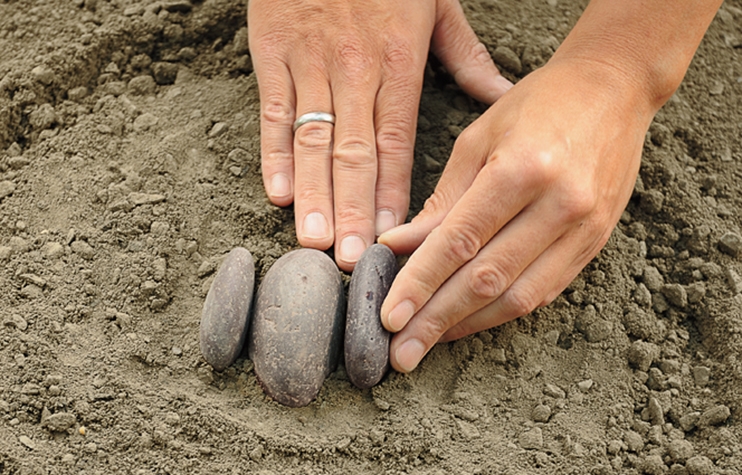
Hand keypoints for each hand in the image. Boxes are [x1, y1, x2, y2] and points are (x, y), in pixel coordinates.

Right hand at [248, 0, 512, 269]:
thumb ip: (464, 56)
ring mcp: (310, 63)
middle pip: (353, 153)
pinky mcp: (273, 52)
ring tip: (315, 241)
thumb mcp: (437, 3)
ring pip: (312, 140)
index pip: (396, 142)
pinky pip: (273, 110)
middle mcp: (354, 70)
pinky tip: (278, 193)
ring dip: (313, 195)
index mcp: (398, 62)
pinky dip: (273, 153)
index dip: (395, 193)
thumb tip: (501, 94)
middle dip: (354, 210)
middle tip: (352, 260)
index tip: (395, 237)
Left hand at [379, 58, 656, 372]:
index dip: (420, 283)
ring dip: (468, 326)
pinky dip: (502, 312)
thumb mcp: (478, 140)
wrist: (613, 90)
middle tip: (400, 353)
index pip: (460, 241)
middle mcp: (559, 206)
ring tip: (428, 345)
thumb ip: (442, 202)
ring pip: (518, 296)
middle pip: (486, 279)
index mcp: (522, 170)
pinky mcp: (596, 243)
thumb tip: (399, 248)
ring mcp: (584, 229)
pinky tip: (469, 322)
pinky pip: (544, 291)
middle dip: (437, 320)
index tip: (388, 317)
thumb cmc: (536, 106)